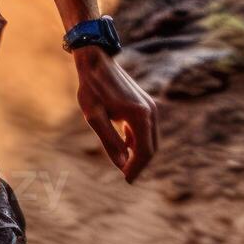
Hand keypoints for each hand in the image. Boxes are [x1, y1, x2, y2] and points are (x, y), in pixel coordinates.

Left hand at [74, 47, 158, 182]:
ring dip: (140, 152)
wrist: (96, 62)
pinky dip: (139, 140)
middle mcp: (150, 112)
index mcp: (139, 116)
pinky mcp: (146, 104)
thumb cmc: (92, 88)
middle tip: (127, 177)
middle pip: (152, 147)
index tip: (127, 181)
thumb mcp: (94, 117)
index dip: (136, 168)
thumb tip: (120, 164)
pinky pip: (147, 129)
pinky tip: (125, 144)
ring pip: (151, 139)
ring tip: (124, 164)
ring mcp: (150, 107)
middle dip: (140, 163)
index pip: (144, 152)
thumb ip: (109, 141)